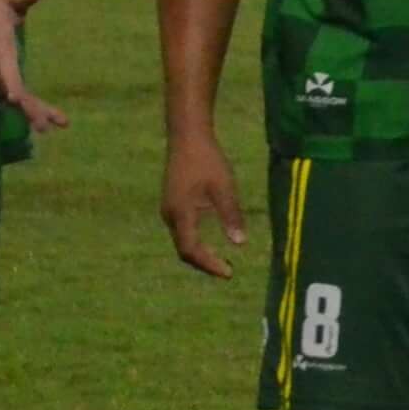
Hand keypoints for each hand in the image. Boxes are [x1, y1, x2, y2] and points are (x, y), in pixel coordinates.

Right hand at [0, 0, 66, 132]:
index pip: (3, 68)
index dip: (10, 84)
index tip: (17, 100)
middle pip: (11, 91)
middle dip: (30, 108)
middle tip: (51, 125)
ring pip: (11, 96)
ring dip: (32, 110)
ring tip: (57, 122)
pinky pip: (8, 93)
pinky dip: (25, 104)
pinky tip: (39, 113)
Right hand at [161, 128, 247, 276]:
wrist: (187, 136)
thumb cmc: (207, 159)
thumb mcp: (224, 187)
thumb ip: (231, 215)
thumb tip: (240, 243)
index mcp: (181, 213)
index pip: (190, 250)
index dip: (208, 265)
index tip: (229, 272)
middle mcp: (170, 215)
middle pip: (184, 250)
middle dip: (204, 263)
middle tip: (228, 271)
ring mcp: (168, 209)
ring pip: (182, 241)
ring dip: (199, 253)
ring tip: (221, 261)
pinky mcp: (172, 203)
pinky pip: (182, 231)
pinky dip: (195, 241)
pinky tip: (211, 241)